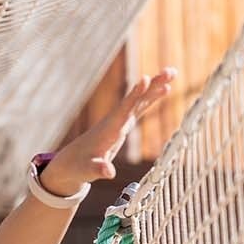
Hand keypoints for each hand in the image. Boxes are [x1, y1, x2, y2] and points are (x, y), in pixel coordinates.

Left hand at [36, 67, 176, 196]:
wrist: (71, 163)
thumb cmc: (79, 167)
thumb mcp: (88, 171)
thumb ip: (98, 169)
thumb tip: (108, 172)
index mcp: (108, 130)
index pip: (123, 109)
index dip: (134, 95)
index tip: (145, 79)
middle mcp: (115, 121)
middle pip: (136, 100)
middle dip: (152, 86)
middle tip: (170, 71)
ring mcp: (119, 121)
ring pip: (140, 100)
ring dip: (155, 86)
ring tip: (172, 72)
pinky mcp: (123, 124)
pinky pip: (140, 107)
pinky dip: (152, 97)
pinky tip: (164, 88)